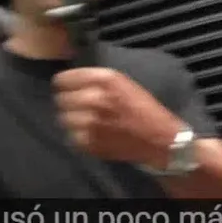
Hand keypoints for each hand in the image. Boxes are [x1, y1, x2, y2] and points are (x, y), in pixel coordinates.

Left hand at [53, 67, 179, 166]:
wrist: (160, 139)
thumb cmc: (143, 109)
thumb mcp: (123, 83)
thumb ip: (96, 80)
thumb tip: (72, 80)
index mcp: (104, 80)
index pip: (64, 79)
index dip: (63, 84)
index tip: (64, 88)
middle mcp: (95, 98)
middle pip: (61, 100)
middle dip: (68, 103)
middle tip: (78, 108)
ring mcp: (91, 122)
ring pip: (64, 119)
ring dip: (72, 121)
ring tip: (84, 122)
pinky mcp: (91, 143)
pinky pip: (71, 137)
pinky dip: (78, 137)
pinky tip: (91, 135)